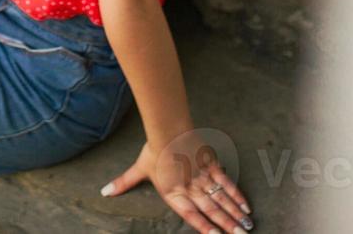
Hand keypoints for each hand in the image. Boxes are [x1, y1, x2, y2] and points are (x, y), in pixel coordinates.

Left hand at [101, 133, 252, 232]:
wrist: (168, 127)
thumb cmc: (154, 150)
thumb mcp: (139, 169)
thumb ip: (124, 183)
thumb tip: (104, 192)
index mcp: (173, 193)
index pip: (190, 215)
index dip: (204, 227)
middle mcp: (190, 188)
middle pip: (211, 209)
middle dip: (228, 225)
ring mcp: (202, 177)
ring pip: (221, 198)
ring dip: (235, 213)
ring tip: (248, 226)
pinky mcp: (211, 165)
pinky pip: (226, 183)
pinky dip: (236, 194)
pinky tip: (246, 205)